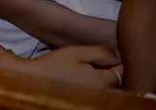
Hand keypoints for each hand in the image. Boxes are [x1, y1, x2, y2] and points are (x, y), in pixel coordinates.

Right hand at [0, 45, 121, 89]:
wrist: (33, 80)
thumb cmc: (53, 65)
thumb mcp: (76, 52)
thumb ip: (100, 52)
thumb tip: (118, 55)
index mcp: (102, 81)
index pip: (122, 70)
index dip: (115, 59)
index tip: (102, 54)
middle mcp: (103, 94)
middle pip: (117, 80)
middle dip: (110, 70)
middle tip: (91, 61)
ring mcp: (95, 100)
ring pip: (109, 88)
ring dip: (103, 78)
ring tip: (83, 70)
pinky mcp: (87, 102)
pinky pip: (99, 93)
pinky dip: (95, 86)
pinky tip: (80, 79)